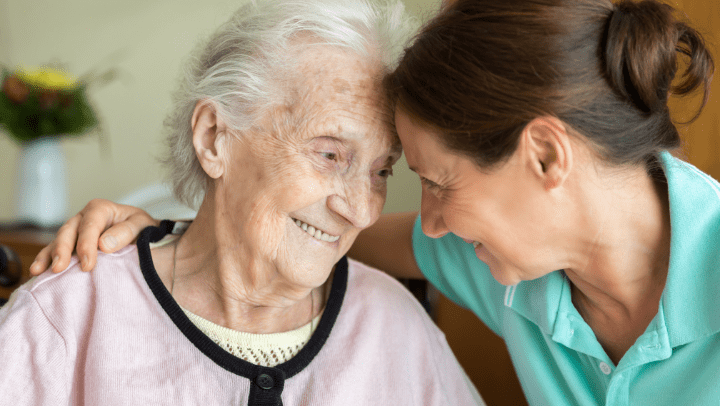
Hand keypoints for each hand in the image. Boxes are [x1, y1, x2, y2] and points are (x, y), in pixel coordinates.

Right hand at [29, 199, 158, 274]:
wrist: (145, 235)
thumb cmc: (143, 229)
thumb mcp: (142, 225)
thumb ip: (126, 232)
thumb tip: (104, 245)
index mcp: (101, 209)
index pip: (90, 225)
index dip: (87, 245)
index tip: (88, 265)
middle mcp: (84, 217)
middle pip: (69, 231)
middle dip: (62, 250)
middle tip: (59, 268)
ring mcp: (75, 231)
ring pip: (58, 241)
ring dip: (48, 256)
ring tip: (39, 271)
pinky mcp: (71, 244)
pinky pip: (54, 251)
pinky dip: (45, 260)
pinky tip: (37, 272)